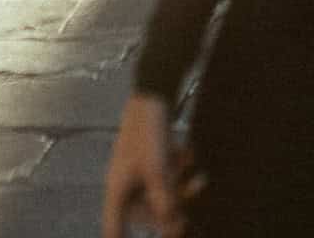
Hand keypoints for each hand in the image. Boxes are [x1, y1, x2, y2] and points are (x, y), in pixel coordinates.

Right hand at [102, 93, 200, 237]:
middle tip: (187, 218)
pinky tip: (187, 155)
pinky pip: (166, 174)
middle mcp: (126, 184)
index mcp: (118, 192)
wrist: (154, 90)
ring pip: (161, 193)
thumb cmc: (148, 130)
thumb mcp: (157, 169)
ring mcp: (139, 170)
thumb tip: (171, 227)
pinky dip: (178, 169)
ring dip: (180, 189)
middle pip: (146, 214)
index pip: (114, 230)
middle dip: (170, 212)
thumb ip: (164, 200)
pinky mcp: (151, 157)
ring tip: (198, 180)